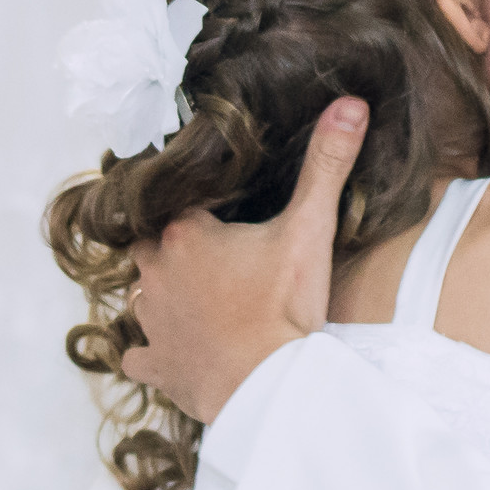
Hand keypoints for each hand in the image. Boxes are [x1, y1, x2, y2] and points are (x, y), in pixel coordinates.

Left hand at [121, 97, 368, 423]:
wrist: (270, 385)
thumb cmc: (284, 308)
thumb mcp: (310, 230)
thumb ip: (327, 165)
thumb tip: (351, 104)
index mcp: (185, 234)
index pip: (182, 204)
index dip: (204, 209)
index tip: (226, 217)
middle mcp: (156, 273)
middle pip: (154, 246)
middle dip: (177, 248)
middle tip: (214, 256)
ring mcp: (152, 322)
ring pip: (143, 296)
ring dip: (164, 295)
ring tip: (200, 300)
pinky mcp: (157, 366)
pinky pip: (139, 356)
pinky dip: (152, 353)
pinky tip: (171, 352)